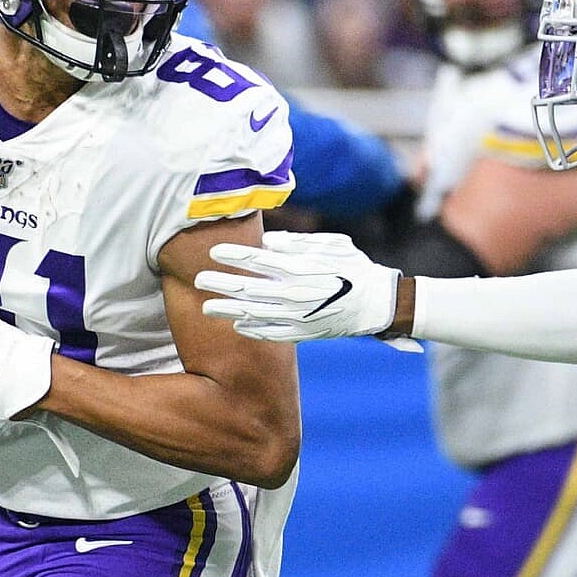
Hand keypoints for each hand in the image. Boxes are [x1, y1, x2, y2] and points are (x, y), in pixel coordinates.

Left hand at [195, 232, 400, 341]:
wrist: (377, 303)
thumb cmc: (353, 268)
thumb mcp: (330, 245)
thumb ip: (296, 243)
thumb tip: (266, 242)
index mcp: (300, 268)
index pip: (256, 261)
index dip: (232, 256)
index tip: (213, 252)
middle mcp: (294, 294)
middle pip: (248, 289)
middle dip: (221, 284)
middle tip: (199, 279)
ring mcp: (297, 317)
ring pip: (253, 314)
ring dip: (228, 311)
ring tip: (207, 307)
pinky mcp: (303, 333)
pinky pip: (271, 334)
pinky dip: (252, 330)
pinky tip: (237, 325)